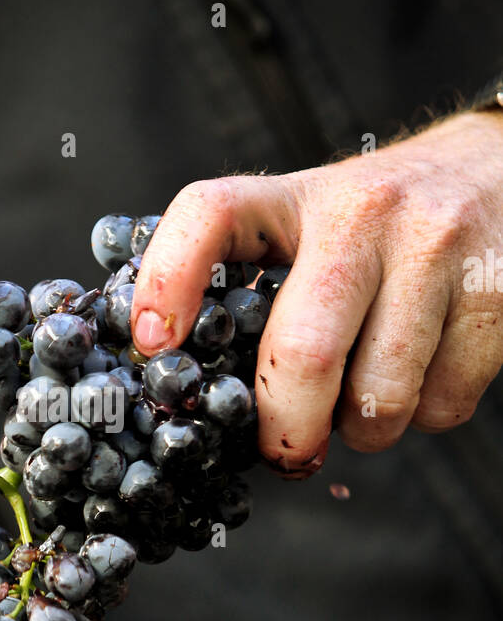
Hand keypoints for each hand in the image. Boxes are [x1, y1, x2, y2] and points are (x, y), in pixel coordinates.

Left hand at [131, 109, 502, 471]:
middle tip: (285, 452)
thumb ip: (259, 283)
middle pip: (303, 351)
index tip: (152, 347)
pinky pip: (443, 403)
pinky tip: (424, 376)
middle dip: (285, 429)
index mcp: (295, 197)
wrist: (500, 168)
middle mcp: (363, 214)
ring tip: (365, 404)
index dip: (166, 280)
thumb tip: (203, 397)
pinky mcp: (496, 292)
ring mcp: (435, 250)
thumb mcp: (311, 221)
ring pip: (378, 396)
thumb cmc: (384, 221)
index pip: (211, 214)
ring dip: (364, 431)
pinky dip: (427, 415)